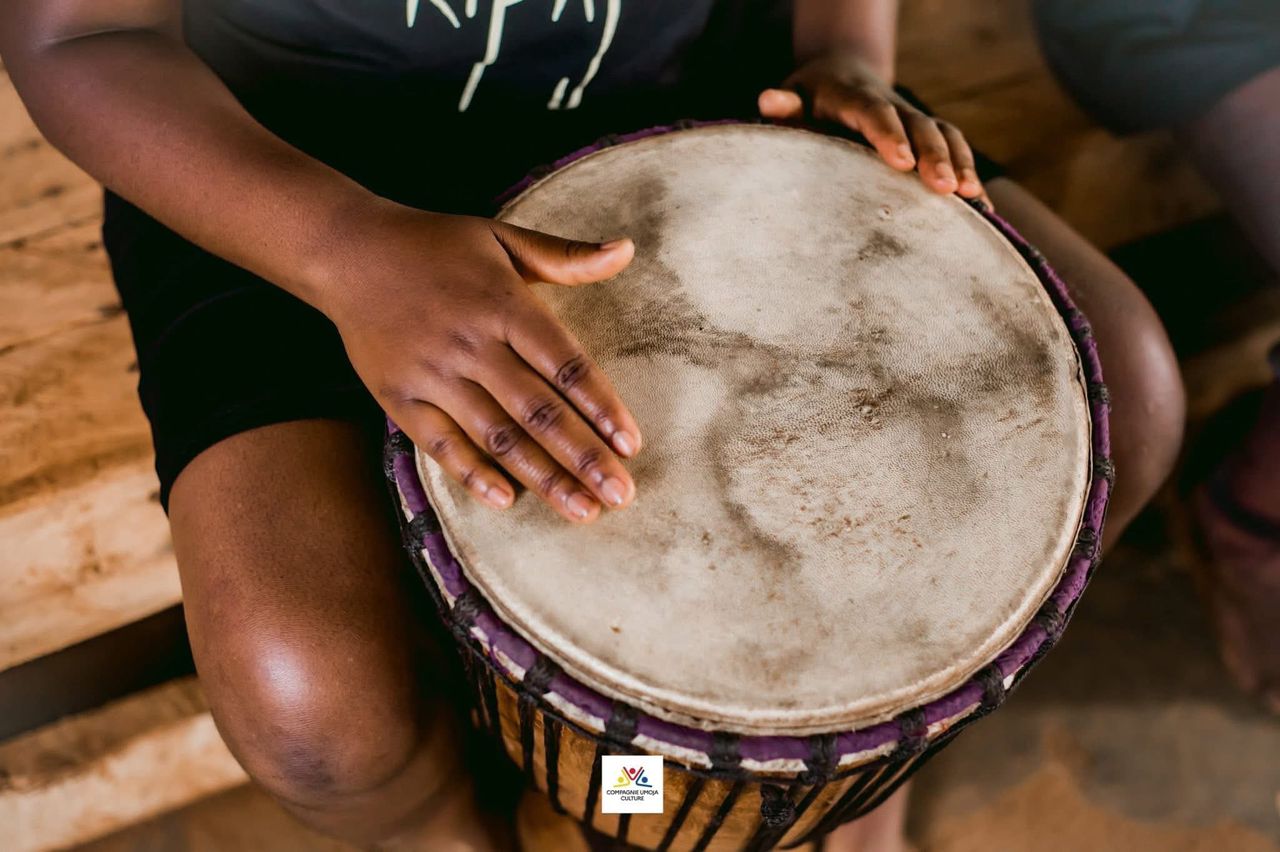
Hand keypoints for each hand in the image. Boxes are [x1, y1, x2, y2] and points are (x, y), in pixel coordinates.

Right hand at [322, 202, 641, 522]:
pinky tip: (508, 501)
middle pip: (538, 411)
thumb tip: (627, 250)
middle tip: (621, 496)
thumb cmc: (435, 245)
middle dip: (583, 458)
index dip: (601, 406)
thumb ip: (565, 255)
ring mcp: (431, 373)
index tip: (631, 445)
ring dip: (542, 477)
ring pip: (497, 436)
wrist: (345, 251)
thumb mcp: (502, 237)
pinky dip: (473, 474)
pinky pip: (440, 444)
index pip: (564, 363)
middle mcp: (470, 342)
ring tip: (581, 510)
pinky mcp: (397, 397)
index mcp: (503, 303)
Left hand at [758, 51, 991, 206]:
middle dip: (934, 155)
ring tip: (971, 198)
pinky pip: (955, 149)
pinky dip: (969, 175)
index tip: (902, 162)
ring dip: (960, 163)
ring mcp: (913, 119)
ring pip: (944, 134)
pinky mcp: (928, 135)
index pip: (873, 111)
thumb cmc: (809, 101)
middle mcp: (891, 104)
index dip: (888, 134)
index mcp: (853, 97)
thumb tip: (769, 101)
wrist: (841, 75)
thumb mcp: (794, 99)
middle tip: (944, 188)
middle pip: (918, 124)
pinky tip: (982, 210)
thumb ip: (784, 106)